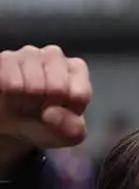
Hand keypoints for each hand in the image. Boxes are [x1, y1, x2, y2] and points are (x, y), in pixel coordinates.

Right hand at [0, 45, 91, 163]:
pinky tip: (10, 95)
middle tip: (40, 107)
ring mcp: (27, 53)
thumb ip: (73, 128)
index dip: (67, 111)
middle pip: (58, 88)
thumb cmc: (46, 124)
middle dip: (47, 106)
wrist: (12, 124)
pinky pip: (10, 83)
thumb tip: (51, 113)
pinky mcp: (5, 59)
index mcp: (76, 70)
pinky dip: (10, 97)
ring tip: (24, 102)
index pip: (80, 94)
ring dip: (27, 102)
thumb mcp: (68, 134)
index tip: (60, 111)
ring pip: (33, 86)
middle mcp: (53, 55)